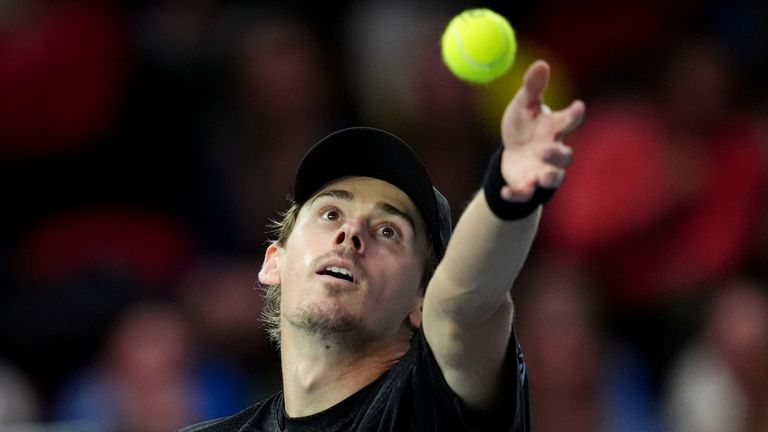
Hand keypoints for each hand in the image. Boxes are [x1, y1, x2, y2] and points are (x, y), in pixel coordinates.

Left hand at [499, 60, 584, 201]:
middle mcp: (552, 152)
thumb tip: (541, 63)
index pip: (569, 121)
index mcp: (553, 128)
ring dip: (549, 177)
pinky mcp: (527, 186)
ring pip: (553, 178)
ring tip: (542, 176)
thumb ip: (533, 87)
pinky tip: (505, 192)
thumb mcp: (524, 105)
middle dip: (558, 154)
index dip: (574, 115)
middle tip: (547, 149)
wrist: (513, 153)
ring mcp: (541, 171)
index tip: (577, 107)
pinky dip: (518, 194)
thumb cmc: (524, 126)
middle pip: (564, 156)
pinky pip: (526, 193)